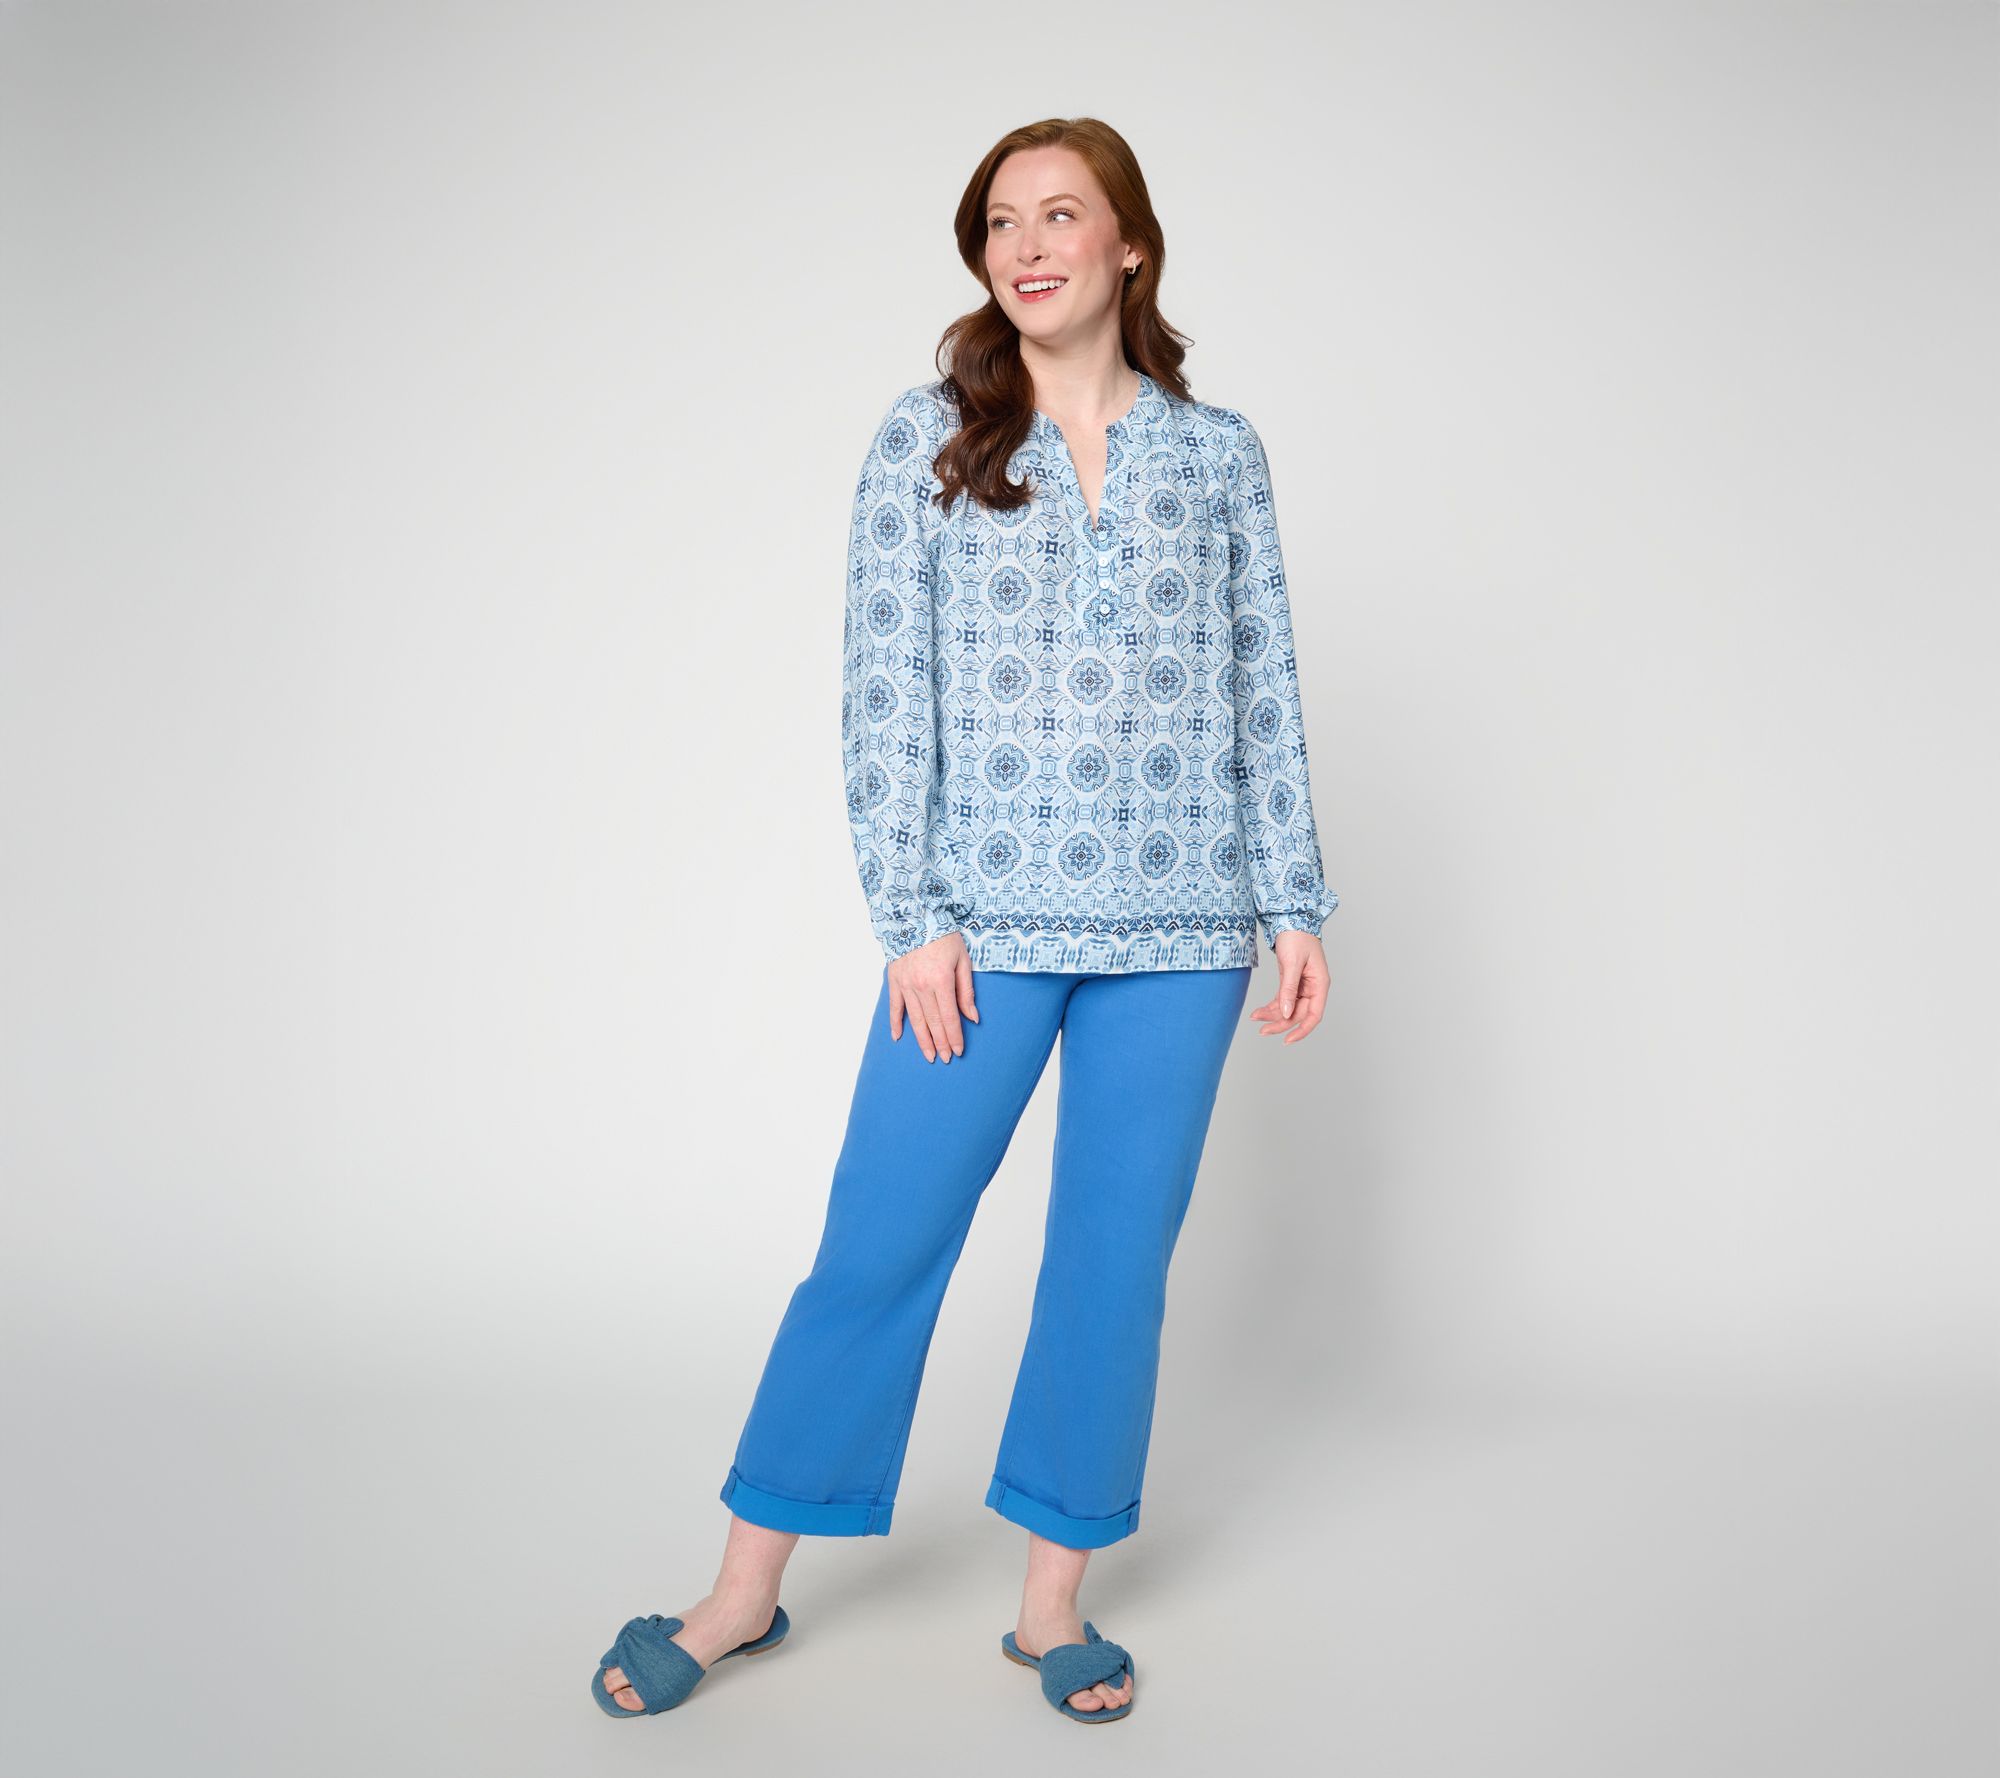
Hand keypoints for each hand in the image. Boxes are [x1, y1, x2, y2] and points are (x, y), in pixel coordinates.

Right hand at [886, 932, 979, 1061]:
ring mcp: (906, 985)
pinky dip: (895, 1023)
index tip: (958, 1051)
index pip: (950, 1017)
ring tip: (928, 1056)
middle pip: (933, 1022)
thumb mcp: (962, 960)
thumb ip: (966, 990)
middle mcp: (922, 987)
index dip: (955, 1037)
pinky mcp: (894, 981)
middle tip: (945, 1059)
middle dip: (941, 1043)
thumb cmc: (943, 936)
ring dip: (922, 1040)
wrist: (914, 916)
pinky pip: (894, 1007)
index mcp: (942, 981)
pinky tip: (898, 1038)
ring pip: (915, 1019)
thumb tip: (972, 1017)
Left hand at [1250, 930, 1327, 1042]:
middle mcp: (1313, 988)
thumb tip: (1285, 1012)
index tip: (1288, 1040)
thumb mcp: (1292, 963)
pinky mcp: (1291, 982)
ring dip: (1273, 1015)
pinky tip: (1259, 1012)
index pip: (1314, 1015)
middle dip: (1281, 1023)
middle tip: (1262, 1030)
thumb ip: (1289, 989)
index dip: (1302, 1030)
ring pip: (1288, 1008)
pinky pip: (1282, 999)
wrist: (1290, 918)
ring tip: (1256, 1018)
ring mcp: (1302, 986)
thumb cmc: (1297, 937)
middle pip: (1298, 1013)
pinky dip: (1271, 1006)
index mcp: (1320, 984)